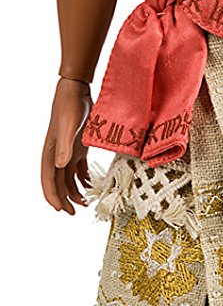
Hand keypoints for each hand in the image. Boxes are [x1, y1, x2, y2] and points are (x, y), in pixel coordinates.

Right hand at [41, 77, 92, 214]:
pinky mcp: (78, 148)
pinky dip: (83, 180)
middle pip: (58, 183)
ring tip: (85, 205)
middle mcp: (57, 154)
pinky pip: (78, 170)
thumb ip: (64, 146)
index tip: (60, 209)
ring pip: (68, 179)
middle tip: (74, 213)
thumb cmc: (70, 106)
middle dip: (64, 199)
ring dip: (75, 192)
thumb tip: (59, 166)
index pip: (48, 179)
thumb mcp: (68, 126)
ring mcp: (67, 152)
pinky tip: (91, 187)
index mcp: (50, 152)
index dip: (52, 195)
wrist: (76, 91)